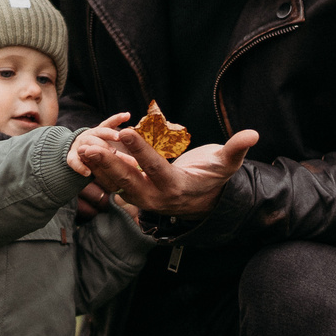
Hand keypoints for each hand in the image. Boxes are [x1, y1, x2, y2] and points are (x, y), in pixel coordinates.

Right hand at [65, 114, 133, 179]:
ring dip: (97, 148)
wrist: (73, 156)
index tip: (127, 115)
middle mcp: (89, 136)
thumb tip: (136, 164)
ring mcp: (79, 145)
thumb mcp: (106, 151)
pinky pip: (73, 160)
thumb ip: (119, 156)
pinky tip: (87, 173)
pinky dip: (80, 166)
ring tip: (109, 154)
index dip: (117, 119)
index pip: (108, 124)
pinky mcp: (71, 156)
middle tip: (119, 139)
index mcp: (99, 133)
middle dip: (109, 135)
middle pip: (99, 132)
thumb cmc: (95, 153)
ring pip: (87, 143)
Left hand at [74, 126, 258, 216]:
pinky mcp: (133, 194)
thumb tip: (253, 134)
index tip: (125, 133)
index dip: (140, 151)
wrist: (203, 203)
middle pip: (128, 179)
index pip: (155, 168)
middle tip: (91, 146)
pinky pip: (112, 183)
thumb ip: (236, 150)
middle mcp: (155, 197)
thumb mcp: (226, 166)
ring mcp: (142, 198)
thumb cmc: (214, 180)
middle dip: (108, 163)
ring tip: (82, 149)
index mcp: (176, 187)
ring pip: (116, 183)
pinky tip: (84, 155)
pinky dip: (98, 170)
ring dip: (98, 167)